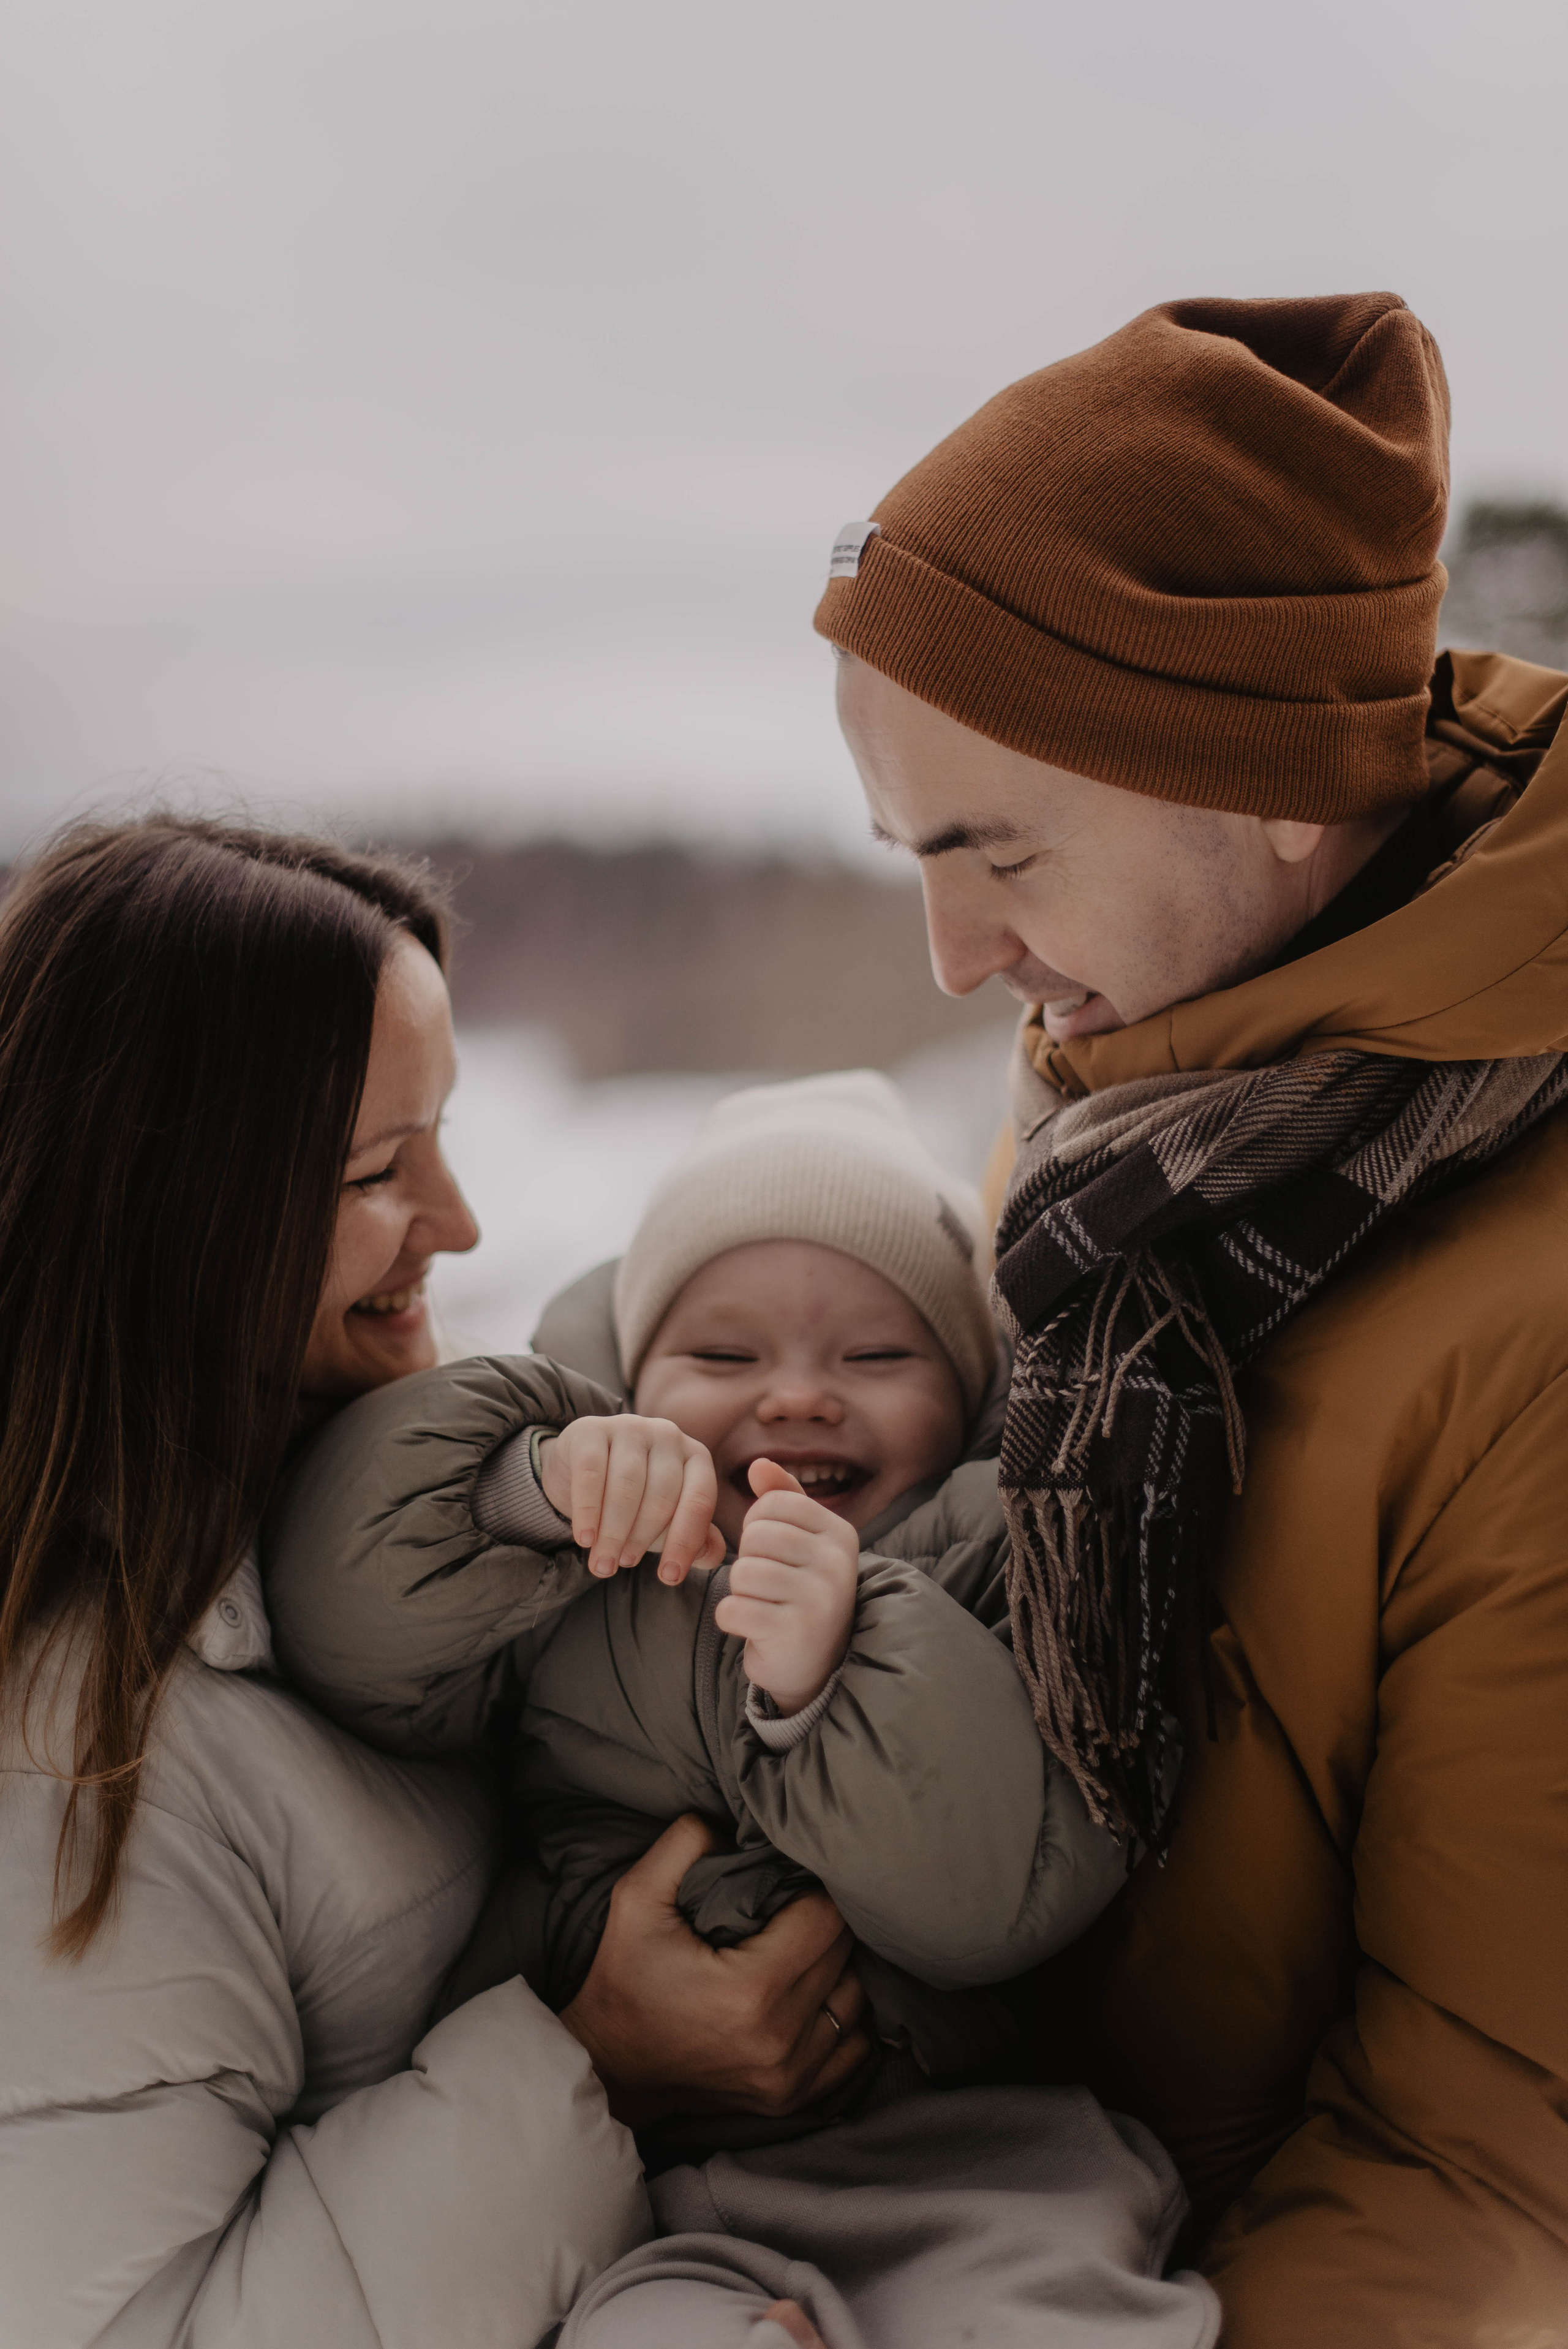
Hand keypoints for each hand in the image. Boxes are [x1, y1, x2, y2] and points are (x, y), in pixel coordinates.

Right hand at [538, 1415, 724, 1582]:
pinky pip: (591, 1473)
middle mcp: (668, 1435)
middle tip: (623, 1566)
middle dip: (642, 1539)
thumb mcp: (666, 1520)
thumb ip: (694, 1538)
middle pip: (661, 1494)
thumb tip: (712, 1556)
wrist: (579, 1471)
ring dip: (614, 1531)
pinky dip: (588, 1510)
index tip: (669, 1577)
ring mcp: (630, 1427)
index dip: (685, 1542)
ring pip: (627, 1484)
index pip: (699, 1500)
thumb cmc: (635, 1500)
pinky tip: (584, 1538)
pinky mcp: (591, 1430)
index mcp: (696, 1457)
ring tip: (603, 1564)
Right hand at [558, 1814, 869, 2125]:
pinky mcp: (792, 2098)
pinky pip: (853, 2046)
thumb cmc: (621, 1979)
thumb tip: (739, 1826)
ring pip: (855, 1997)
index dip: (810, 1888)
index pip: (825, 1917)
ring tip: (800, 1947)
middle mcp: (779, 2038)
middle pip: (843, 1953)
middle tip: (791, 1907)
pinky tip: (812, 1992)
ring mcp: (789, 2076)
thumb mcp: (635, 1897)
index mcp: (749, 1990)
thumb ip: (686, 1843)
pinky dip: (842, 2014)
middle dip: (822, 1921)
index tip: (786, 1881)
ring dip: (835, 1965)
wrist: (606, 2068)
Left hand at [713, 1459, 858, 1715]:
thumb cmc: (801, 1591)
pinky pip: (732, 1610)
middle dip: (748, 1560)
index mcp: (840, 1534)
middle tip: (768, 1584)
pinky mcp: (792, 1633)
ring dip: (740, 1591)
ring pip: (742, 1573)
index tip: (772, 1552)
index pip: (773, 1504)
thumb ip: (783, 1499)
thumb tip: (758, 1465)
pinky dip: (731, 1619)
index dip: (757, 1525)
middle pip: (756, 1536)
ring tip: (764, 1604)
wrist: (816, 1665)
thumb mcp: (801, 1541)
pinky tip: (754, 1627)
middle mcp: (837, 1564)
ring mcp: (818, 1600)